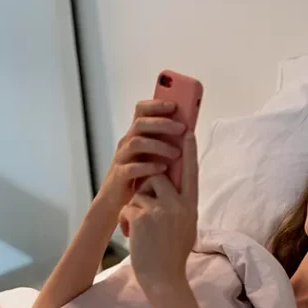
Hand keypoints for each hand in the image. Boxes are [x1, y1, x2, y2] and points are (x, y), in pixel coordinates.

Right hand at [96, 100, 185, 216]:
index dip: (156, 105)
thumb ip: (166, 143)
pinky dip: (149, 167)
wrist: (118, 202)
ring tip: (177, 153)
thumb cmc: (140, 177)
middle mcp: (127, 143)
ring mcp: (122, 159)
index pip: (141, 111)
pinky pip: (131, 168)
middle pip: (140, 124)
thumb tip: (189, 132)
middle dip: (163, 123)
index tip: (174, 105)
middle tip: (182, 128)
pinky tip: (162, 169)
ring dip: (159, 145)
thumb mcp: (154, 156)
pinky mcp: (120, 176)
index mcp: (136, 135)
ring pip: (136, 143)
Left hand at [119, 133, 198, 293]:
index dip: (189, 152)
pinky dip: (127, 221)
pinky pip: (128, 207)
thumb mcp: (186, 225)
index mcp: (191, 206)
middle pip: (159, 177)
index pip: (192, 172)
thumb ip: (180, 203)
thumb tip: (168, 185)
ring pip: (140, 192)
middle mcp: (178, 205)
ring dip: (136, 207)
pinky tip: (133, 236)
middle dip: (148, 187)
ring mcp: (160, 210)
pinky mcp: (142, 217)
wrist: (164, 278)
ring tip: (141, 228)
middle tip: (147, 210)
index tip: (187, 132)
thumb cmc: (173, 253)